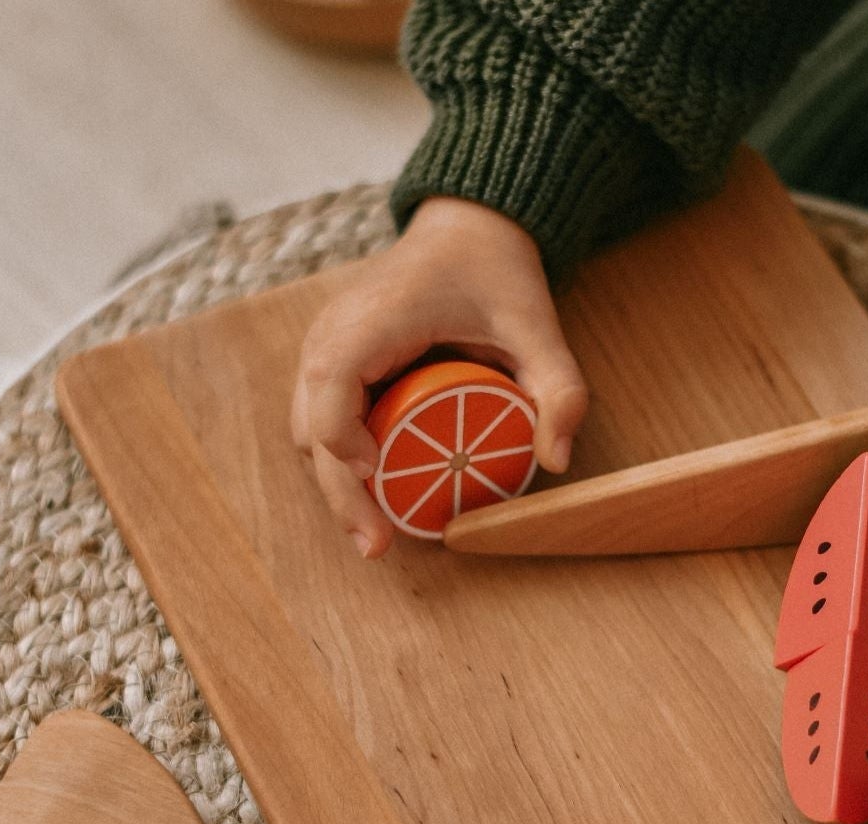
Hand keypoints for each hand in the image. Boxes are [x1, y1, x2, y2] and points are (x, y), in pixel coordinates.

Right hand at [291, 197, 587, 556]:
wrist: (466, 231)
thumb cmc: (495, 275)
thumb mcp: (538, 327)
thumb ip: (559, 388)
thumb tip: (558, 461)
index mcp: (372, 319)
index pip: (332, 386)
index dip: (344, 440)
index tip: (377, 479)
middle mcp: (333, 335)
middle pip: (311, 426)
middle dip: (339, 494)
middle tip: (376, 547)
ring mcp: (325, 350)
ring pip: (308, 432)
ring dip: (336, 485)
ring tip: (374, 534)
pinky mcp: (332, 366)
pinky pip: (320, 423)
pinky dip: (341, 463)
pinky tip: (374, 500)